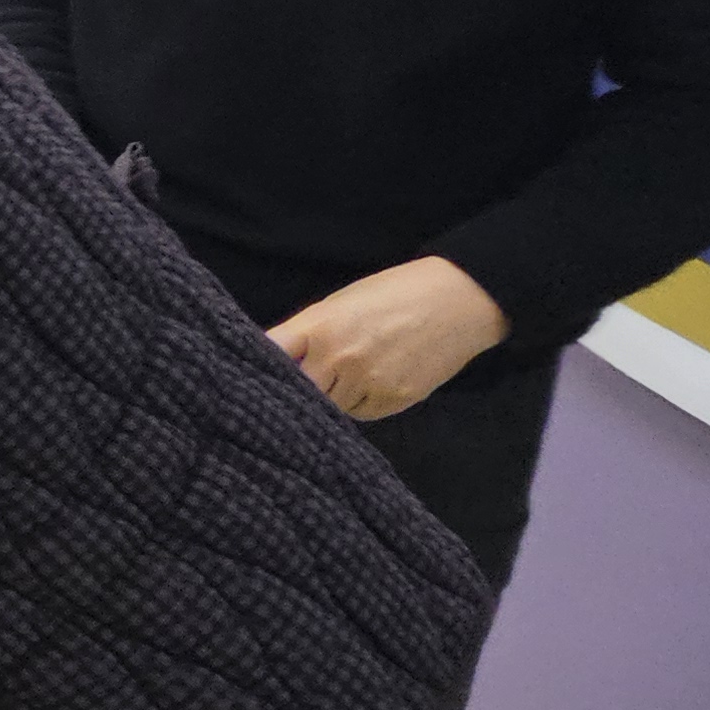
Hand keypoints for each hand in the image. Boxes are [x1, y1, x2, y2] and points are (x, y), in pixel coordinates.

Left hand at [268, 257, 509, 421]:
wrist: (457, 302)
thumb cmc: (392, 294)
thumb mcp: (339, 303)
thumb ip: (304, 332)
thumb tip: (273, 359)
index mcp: (320, 326)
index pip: (271, 355)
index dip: (259, 365)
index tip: (251, 373)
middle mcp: (339, 358)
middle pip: (298, 390)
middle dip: (297, 387)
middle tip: (302, 381)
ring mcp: (367, 383)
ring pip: (329, 407)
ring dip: (329, 397)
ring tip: (347, 373)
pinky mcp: (393, 401)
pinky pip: (360, 414)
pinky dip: (357, 404)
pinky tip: (371, 381)